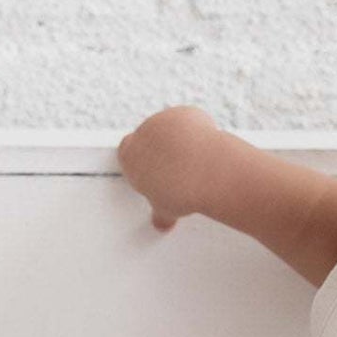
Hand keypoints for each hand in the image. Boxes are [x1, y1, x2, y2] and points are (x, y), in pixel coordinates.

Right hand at [116, 104, 222, 230]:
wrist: (203, 172)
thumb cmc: (181, 192)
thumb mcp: (165, 208)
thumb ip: (161, 213)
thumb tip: (161, 223)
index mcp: (130, 156)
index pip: (128, 153)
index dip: (144, 162)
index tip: (158, 174)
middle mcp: (142, 134)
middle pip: (150, 138)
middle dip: (164, 150)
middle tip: (183, 170)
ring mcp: (163, 120)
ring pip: (172, 128)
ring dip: (183, 140)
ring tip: (199, 161)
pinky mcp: (184, 113)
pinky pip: (193, 120)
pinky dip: (201, 130)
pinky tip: (209, 147)